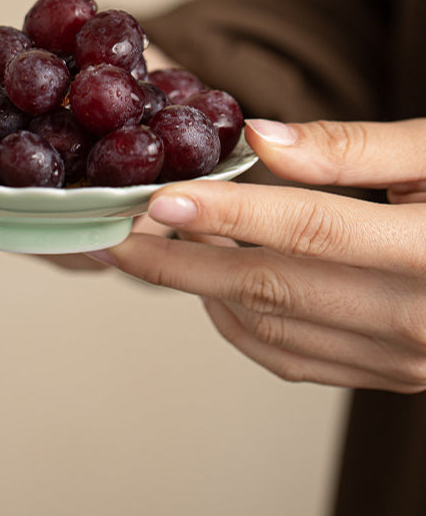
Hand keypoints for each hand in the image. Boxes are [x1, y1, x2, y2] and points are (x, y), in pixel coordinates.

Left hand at [90, 118, 425, 391]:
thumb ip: (355, 147)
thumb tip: (259, 138)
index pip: (311, 231)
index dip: (227, 214)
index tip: (159, 196)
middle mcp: (420, 320)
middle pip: (273, 289)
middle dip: (181, 260)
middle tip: (118, 230)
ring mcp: (406, 360)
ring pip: (272, 330)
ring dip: (202, 289)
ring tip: (155, 246)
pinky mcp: (393, 376)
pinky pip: (294, 360)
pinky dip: (239, 323)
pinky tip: (213, 283)